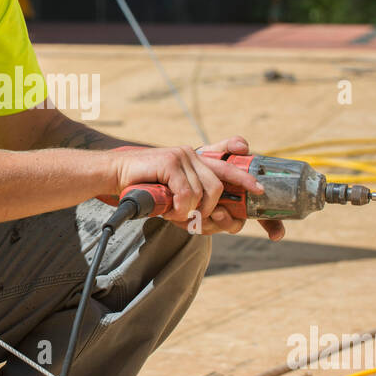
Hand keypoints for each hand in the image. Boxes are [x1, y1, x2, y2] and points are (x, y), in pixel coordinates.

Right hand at [112, 137, 267, 231]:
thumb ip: (196, 202)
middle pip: (219, 185)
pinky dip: (180, 208)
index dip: (246, 179)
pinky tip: (169, 211)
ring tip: (174, 214)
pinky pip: (187, 192)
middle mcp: (193, 155)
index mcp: (197, 161)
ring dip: (191, 211)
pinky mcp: (170, 161)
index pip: (229, 166)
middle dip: (210, 209)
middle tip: (193, 220)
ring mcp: (182, 156)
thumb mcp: (174, 196)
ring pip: (204, 191)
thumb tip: (219, 217)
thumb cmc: (146, 190)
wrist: (115, 176)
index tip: (260, 191)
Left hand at [195, 135, 284, 240]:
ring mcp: (218, 216)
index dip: (275, 227)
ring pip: (218, 227)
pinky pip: (202, 228)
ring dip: (210, 221)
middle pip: (238, 224)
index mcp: (244, 194)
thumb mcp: (216, 152)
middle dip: (229, 222)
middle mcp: (234, 209)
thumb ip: (229, 147)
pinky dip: (196, 222)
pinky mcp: (201, 222)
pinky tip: (189, 214)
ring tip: (204, 210)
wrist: (180, 172)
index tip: (276, 235)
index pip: (266, 215)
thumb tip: (243, 147)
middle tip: (218, 213)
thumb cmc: (205, 162)